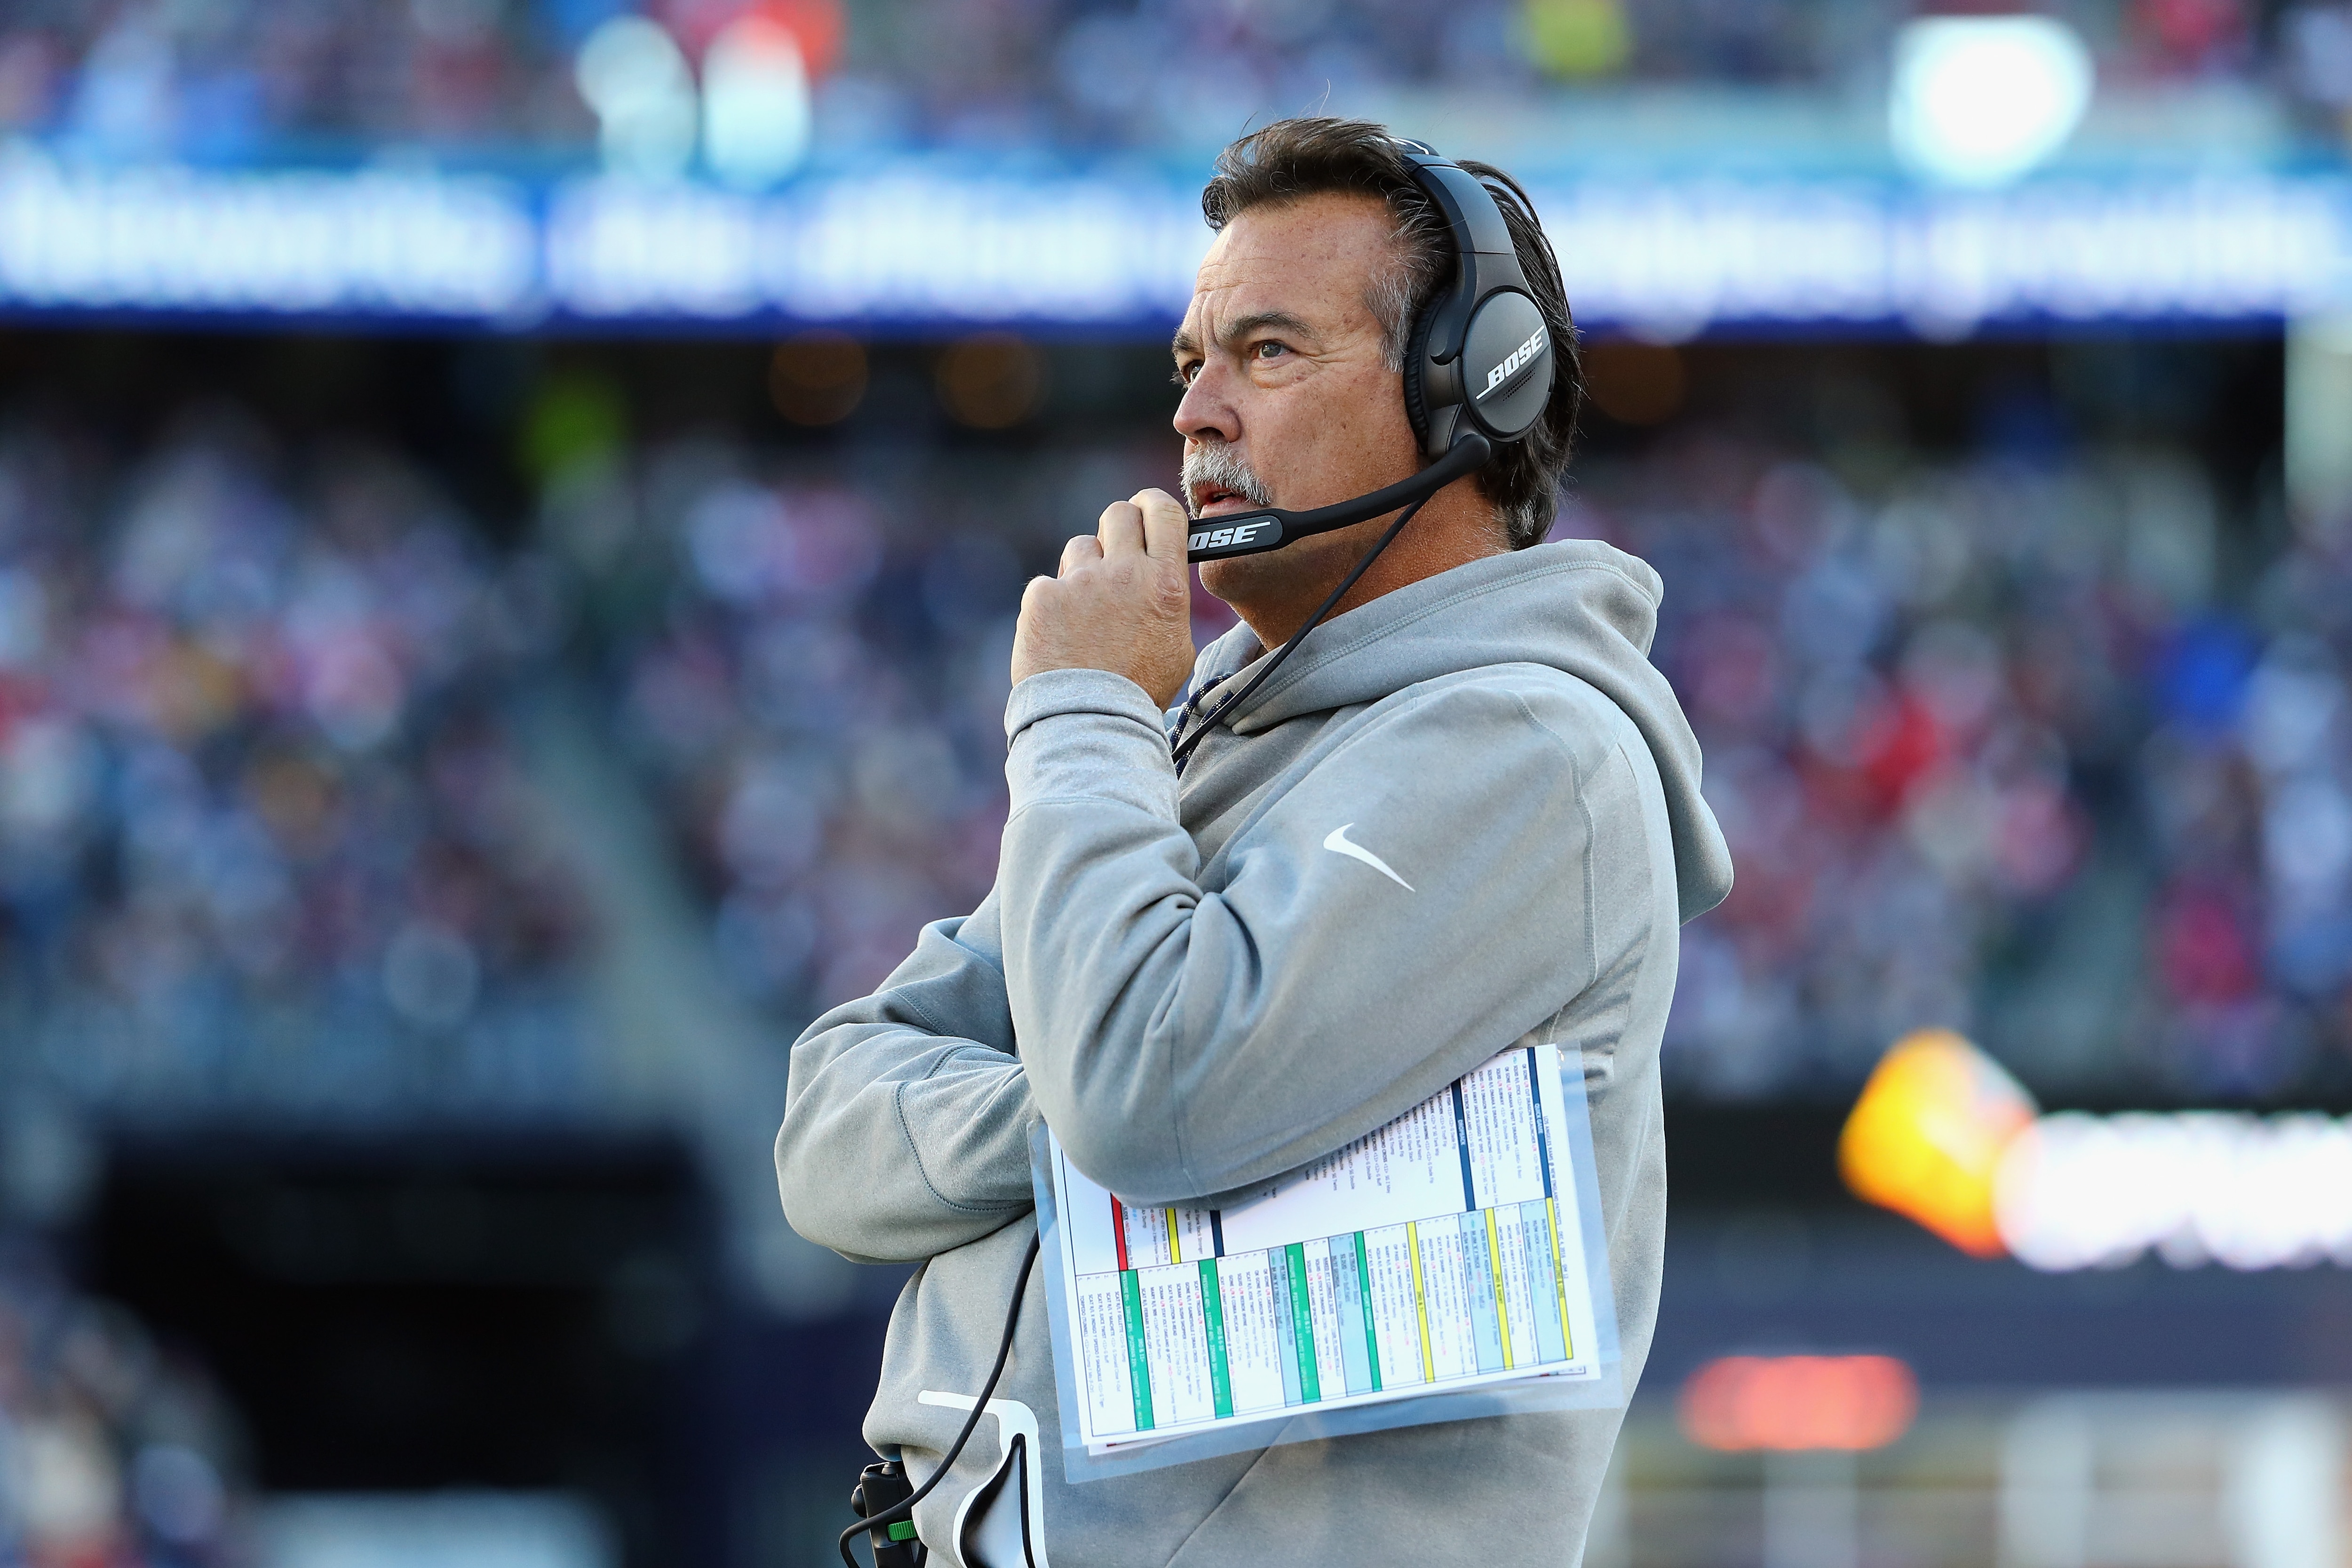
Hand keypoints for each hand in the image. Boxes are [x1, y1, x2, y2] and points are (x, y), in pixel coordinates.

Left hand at [1011, 489, 1194, 708]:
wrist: (1088, 722)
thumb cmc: (1137, 692)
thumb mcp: (1178, 647)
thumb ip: (1169, 602)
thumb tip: (1162, 579)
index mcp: (1164, 584)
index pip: (1163, 511)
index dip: (1152, 505)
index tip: (1146, 512)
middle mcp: (1123, 573)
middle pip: (1118, 514)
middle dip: (1117, 529)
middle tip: (1114, 557)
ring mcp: (1079, 583)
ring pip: (1080, 548)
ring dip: (1083, 571)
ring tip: (1084, 615)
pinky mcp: (1042, 597)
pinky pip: (1048, 585)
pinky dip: (1052, 606)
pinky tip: (1059, 637)